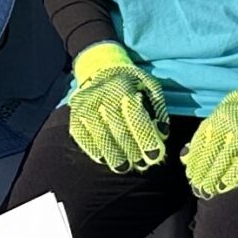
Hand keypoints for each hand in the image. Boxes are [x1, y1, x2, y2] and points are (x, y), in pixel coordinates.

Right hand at [65, 40, 168, 171]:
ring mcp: (85, 105)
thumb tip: (162, 134)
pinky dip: (94, 150)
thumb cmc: (131, 83)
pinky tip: (105, 159)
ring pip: (100, 136)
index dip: (146, 138)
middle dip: (131, 151)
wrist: (100, 70)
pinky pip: (82, 137)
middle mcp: (102, 94)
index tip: (154, 156)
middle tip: (142, 165)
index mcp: (123, 86)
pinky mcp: (74, 114)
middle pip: (117, 129)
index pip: (136, 116)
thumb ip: (159, 109)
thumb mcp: (149, 86)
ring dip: (113, 156)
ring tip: (124, 168)